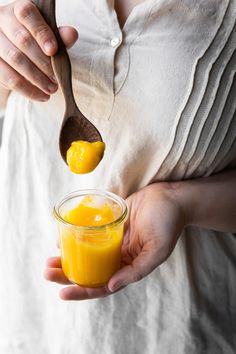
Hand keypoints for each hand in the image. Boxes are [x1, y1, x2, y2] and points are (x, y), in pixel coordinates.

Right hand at [0, 0, 77, 100]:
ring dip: (37, 78)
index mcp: (17, 10)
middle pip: (22, 40)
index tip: (53, 50)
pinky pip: (9, 78)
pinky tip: (42, 96)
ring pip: (15, 59)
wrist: (15, 60)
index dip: (41, 32)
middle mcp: (2, 21)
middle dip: (43, 62)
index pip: (27, 13)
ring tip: (52, 89)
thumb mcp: (48, 38)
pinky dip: (28, 90)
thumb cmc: (36, 44)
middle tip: (57, 78)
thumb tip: (71, 34)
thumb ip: (59, 36)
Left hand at [45, 182, 186, 299]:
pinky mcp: (108, 223)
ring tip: (49, 260)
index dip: (82, 291)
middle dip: (67, 274)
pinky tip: (62, 238)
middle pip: (88, 270)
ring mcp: (111, 239)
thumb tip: (111, 286)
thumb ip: (137, 271)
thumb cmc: (168, 223)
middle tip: (47, 271)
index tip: (62, 293)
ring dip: (67, 257)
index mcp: (128, 267)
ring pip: (85, 253)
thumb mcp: (157, 251)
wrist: (170, 197)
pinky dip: (75, 237)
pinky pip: (89, 233)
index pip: (102, 285)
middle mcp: (117, 256)